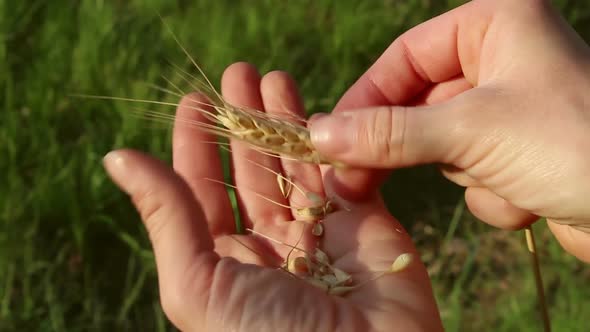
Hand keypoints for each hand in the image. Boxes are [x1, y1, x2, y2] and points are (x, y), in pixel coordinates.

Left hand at [103, 63, 441, 330]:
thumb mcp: (199, 283)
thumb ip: (166, 217)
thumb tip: (118, 159)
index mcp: (224, 262)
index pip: (203, 191)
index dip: (196, 145)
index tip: (193, 101)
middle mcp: (268, 245)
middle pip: (250, 170)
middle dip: (242, 122)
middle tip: (236, 74)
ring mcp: (317, 233)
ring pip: (294, 165)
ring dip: (282, 122)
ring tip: (270, 78)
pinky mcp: (364, 223)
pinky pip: (341, 173)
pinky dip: (328, 142)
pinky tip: (313, 110)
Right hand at [309, 0, 589, 261]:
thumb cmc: (574, 143)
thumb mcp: (470, 130)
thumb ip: (389, 132)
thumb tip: (320, 133)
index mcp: (494, 25)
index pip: (404, 58)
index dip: (365, 99)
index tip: (329, 138)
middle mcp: (500, 61)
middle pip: (416, 105)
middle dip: (401, 148)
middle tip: (350, 183)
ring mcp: (509, 111)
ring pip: (440, 145)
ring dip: (463, 173)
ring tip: (503, 179)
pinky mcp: (517, 155)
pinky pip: (470, 173)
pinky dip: (490, 193)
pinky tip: (530, 198)